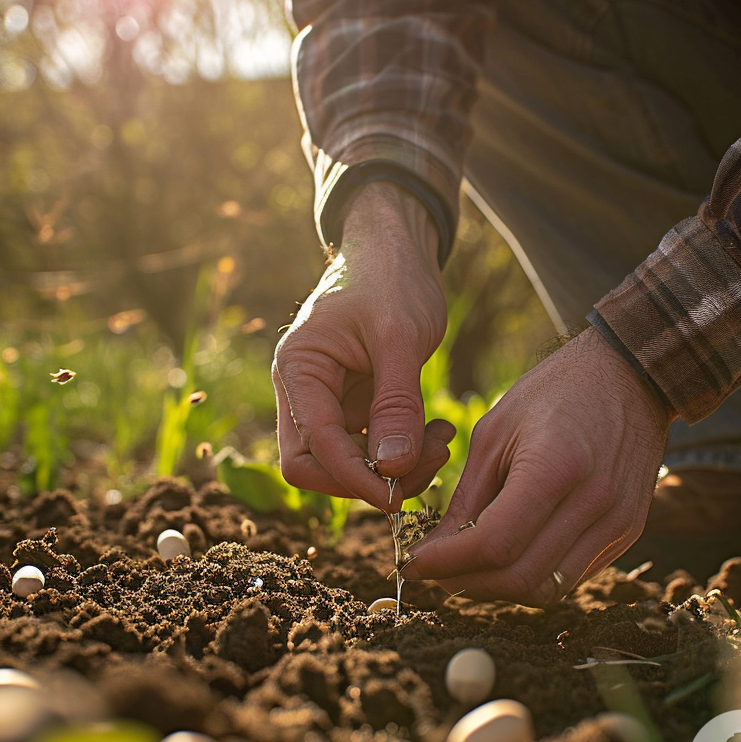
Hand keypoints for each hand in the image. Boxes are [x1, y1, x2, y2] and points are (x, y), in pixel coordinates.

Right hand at [273, 182, 456, 509]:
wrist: (397, 247)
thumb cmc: (392, 278)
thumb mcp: (400, 338)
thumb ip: (396, 405)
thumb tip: (392, 471)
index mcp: (298, 369)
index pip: (311, 447)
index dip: (352, 478)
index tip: (397, 494)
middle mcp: (303, 391)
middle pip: (317, 467)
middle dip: (369, 479)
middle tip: (428, 462)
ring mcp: (329, 401)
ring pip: (345, 465)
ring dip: (394, 469)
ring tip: (442, 440)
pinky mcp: (356, 406)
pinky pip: (371, 448)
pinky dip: (403, 452)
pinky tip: (437, 432)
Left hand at [401, 329, 673, 604]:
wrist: (630, 378)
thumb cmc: (553, 393)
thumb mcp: (494, 432)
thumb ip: (466, 499)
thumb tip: (433, 553)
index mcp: (556, 466)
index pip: (494, 544)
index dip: (446, 563)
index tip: (412, 563)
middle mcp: (594, 503)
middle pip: (520, 578)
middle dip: (467, 583)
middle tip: (434, 571)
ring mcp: (616, 524)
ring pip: (545, 589)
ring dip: (497, 588)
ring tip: (466, 566)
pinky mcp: (625, 535)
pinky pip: (569, 577)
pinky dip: (530, 576)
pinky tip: (505, 555)